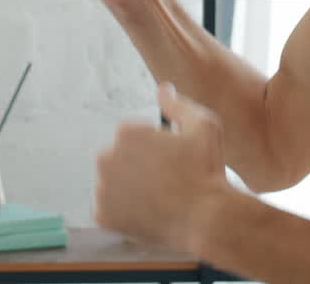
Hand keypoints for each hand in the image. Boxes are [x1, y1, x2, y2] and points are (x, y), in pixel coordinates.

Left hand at [94, 83, 228, 252]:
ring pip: (112, 182)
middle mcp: (106, 158)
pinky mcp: (102, 215)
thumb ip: (178, 104)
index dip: (153, 145)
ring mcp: (102, 189)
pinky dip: (123, 211)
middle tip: (163, 178)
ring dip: (128, 186)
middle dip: (136, 164)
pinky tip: (147, 211)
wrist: (206, 219)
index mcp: (125, 133)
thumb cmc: (206, 171)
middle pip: (118, 156)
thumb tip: (163, 90)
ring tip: (157, 196)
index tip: (169, 158)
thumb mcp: (203, 125)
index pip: (131, 134)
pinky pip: (108, 208)